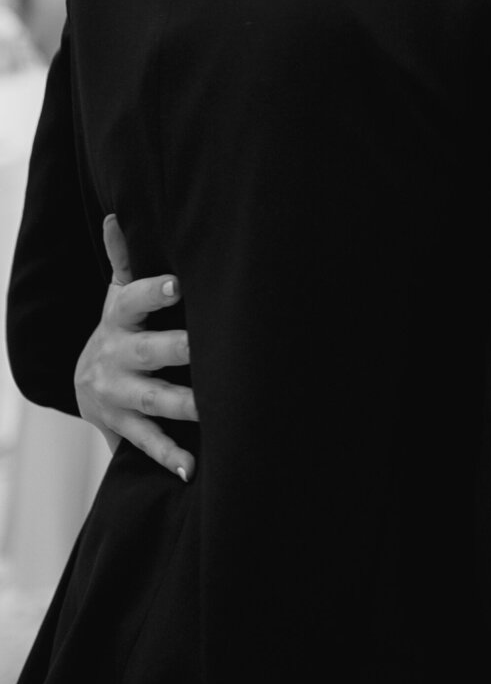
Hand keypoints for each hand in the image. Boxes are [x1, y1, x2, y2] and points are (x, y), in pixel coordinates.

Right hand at [74, 215, 196, 480]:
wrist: (85, 384)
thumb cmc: (120, 328)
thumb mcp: (117, 296)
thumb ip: (122, 259)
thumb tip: (114, 216)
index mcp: (118, 319)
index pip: (132, 301)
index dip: (154, 293)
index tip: (177, 285)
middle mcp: (115, 357)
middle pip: (148, 353)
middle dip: (177, 350)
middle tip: (205, 347)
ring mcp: (117, 394)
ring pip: (151, 399)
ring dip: (183, 405)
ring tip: (212, 409)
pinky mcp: (121, 427)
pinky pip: (147, 442)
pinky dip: (169, 455)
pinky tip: (192, 467)